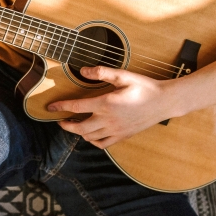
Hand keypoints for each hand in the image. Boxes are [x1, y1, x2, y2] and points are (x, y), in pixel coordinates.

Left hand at [48, 67, 180, 147]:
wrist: (164, 102)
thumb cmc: (145, 87)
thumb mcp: (123, 75)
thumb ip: (102, 72)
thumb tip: (82, 71)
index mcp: (106, 104)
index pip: (77, 106)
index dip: (61, 107)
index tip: (50, 107)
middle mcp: (109, 120)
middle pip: (80, 128)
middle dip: (66, 125)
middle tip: (60, 120)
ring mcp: (116, 130)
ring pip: (90, 137)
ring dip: (79, 133)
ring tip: (74, 125)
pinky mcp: (123, 136)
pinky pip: (103, 144)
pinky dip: (93, 141)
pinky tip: (91, 135)